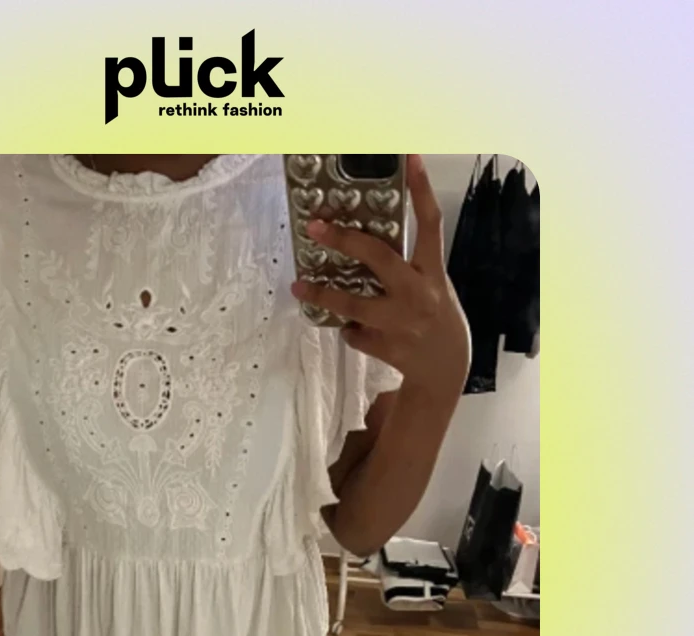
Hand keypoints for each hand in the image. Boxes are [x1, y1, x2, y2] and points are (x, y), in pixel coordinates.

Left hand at [291, 154, 470, 401]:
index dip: (421, 189)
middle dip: (345, 240)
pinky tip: (357, 332)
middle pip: (379, 258)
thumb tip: (360, 243)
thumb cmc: (435, 317)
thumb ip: (406, 267)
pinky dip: (351, 331)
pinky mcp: (386, 347)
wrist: (445, 371)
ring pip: (353, 306)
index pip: (430, 223)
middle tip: (314, 226)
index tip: (408, 157)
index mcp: (433, 273)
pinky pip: (354, 333)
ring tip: (298, 287)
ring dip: (322, 296)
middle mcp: (419, 294)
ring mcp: (401, 323)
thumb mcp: (432, 286)